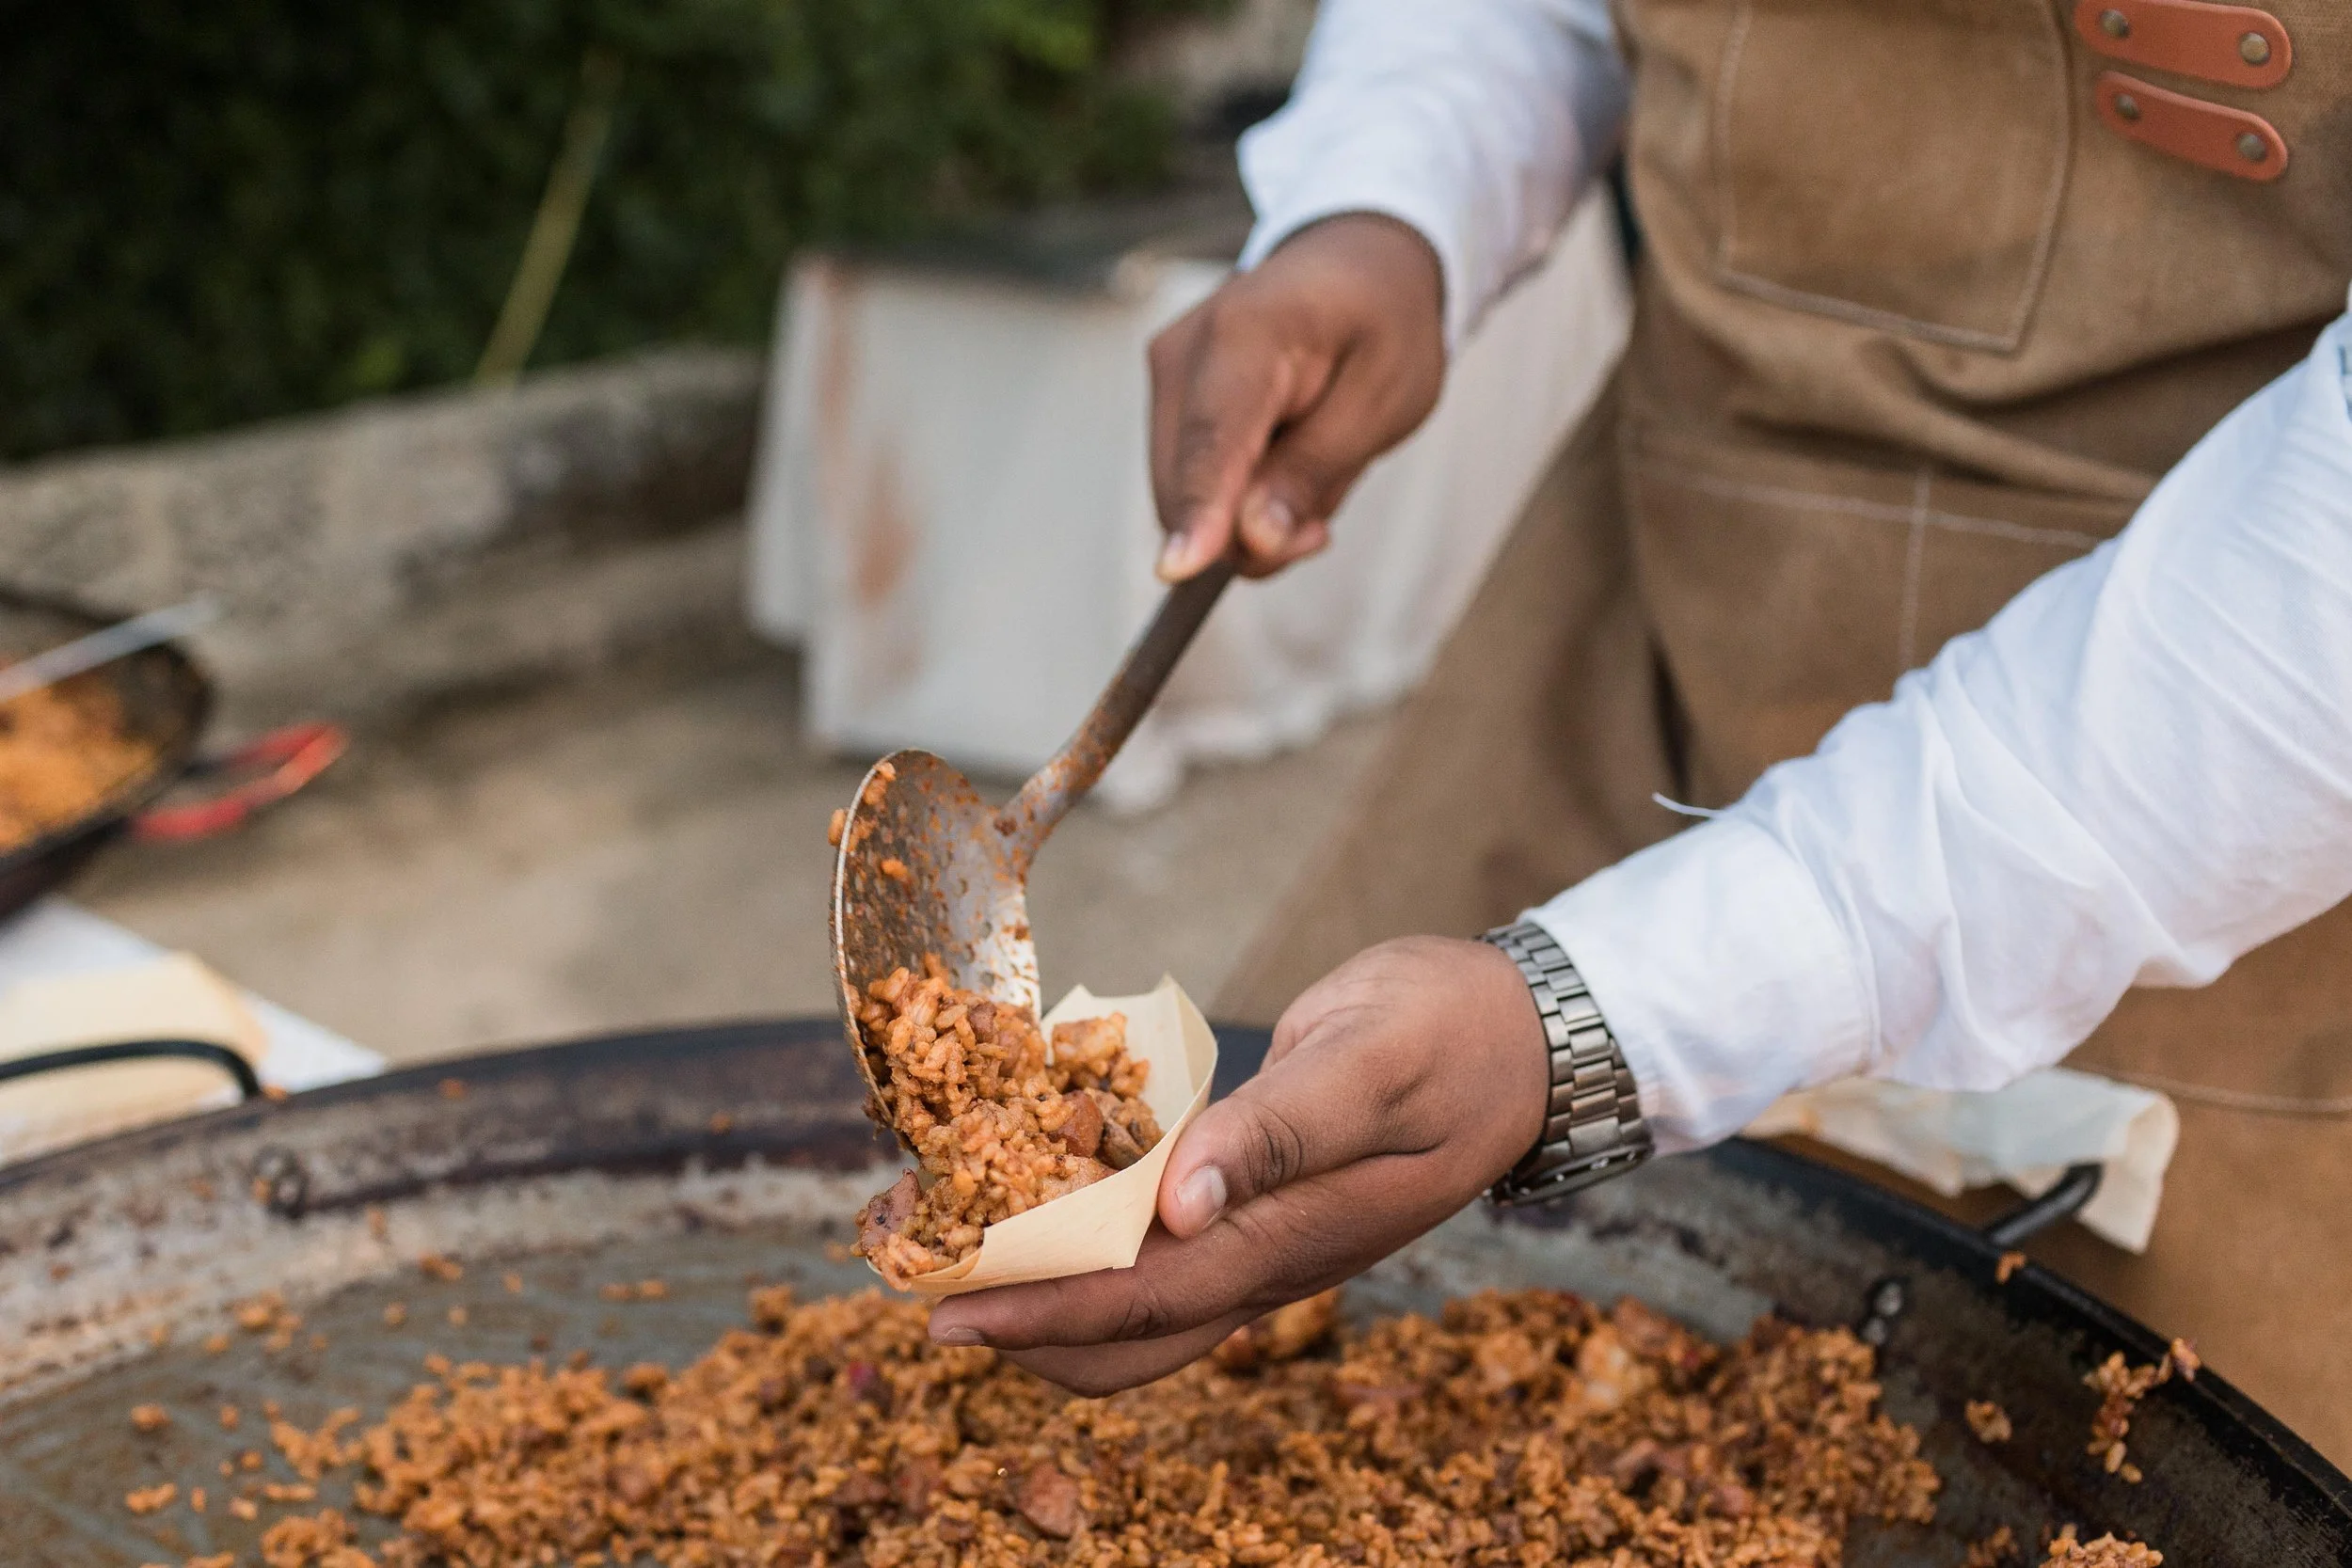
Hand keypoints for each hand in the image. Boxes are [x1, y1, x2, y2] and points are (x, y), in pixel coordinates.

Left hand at [925, 935, 1547, 1394]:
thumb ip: (1279, 1128)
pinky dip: (1098, 1246)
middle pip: (1132, 1336)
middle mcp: (1276, 1257)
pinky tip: (1048, 1196)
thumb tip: (1178, 1201)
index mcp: (1296, 1233)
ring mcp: (1273, 1241)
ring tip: (961, 1246)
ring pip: (1147, 1313)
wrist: (1524, 1037)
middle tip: (924, 1285)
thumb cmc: (1449, 1033)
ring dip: (1053, 1297)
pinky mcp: (1266, 1209)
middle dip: (1024, 1326)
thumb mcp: (1371, 1060)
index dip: (1041, 1312)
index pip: (1148, 1300)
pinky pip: (1168, 1257)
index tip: (947, 1311)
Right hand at [1149, 212, 1445, 582]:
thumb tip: (1250, 539)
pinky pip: (1188, 480)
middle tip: (1319, 529)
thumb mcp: (1384, 400)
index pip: (1215, 439)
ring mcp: (1165, 373)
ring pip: (1181, 494)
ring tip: (1311, 473)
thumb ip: (1313, 471)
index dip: (1200, 510)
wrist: (1355, 262)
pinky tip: (1281, 468)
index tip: (1178, 571)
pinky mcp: (1166, 396)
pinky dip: (1231, 499)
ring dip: (1243, 517)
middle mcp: (1184, 349)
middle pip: (1186, 485)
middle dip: (1246, 533)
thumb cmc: (1381, 323)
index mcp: (1249, 332)